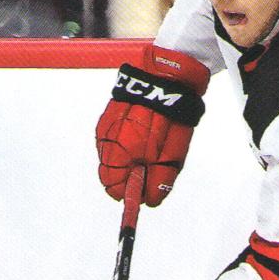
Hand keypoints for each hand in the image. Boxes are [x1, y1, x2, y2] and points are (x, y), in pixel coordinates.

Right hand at [96, 44, 209, 205]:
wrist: (166, 77)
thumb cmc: (172, 118)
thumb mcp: (173, 155)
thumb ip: (159, 180)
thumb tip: (151, 201)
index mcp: (122, 153)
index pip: (114, 189)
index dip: (129, 194)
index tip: (143, 193)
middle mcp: (108, 142)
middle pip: (110, 175)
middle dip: (129, 175)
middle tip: (149, 165)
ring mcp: (105, 129)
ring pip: (111, 159)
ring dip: (127, 159)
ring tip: (148, 143)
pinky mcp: (106, 118)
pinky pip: (111, 142)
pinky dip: (124, 144)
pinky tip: (140, 132)